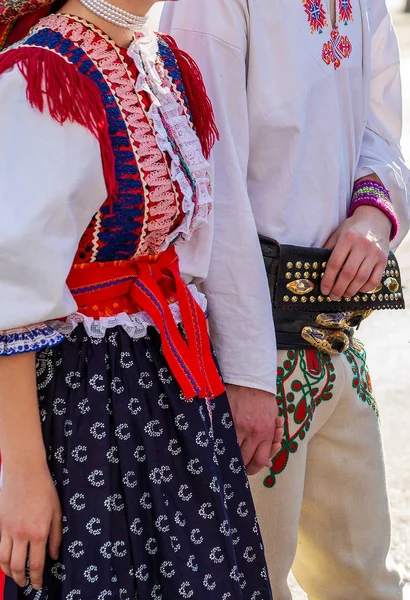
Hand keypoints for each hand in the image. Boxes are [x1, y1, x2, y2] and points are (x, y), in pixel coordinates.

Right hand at [0, 465, 61, 589]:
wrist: (25, 472)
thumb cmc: (44, 489)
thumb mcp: (57, 511)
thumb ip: (56, 536)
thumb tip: (54, 556)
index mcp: (39, 532)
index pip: (36, 564)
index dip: (37, 578)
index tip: (38, 585)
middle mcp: (22, 534)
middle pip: (17, 566)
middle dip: (22, 580)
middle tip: (26, 585)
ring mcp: (8, 530)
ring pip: (4, 561)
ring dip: (9, 573)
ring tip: (15, 578)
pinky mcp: (0, 524)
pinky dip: (1, 560)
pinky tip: (6, 563)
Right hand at [226, 385, 283, 475]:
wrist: (250, 379)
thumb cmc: (263, 399)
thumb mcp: (272, 420)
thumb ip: (270, 440)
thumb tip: (267, 463)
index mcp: (266, 432)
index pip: (260, 460)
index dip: (255, 468)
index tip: (250, 467)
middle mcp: (253, 432)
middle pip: (245, 460)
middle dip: (242, 466)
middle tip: (239, 464)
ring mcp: (238, 426)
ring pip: (232, 452)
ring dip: (230, 456)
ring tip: (229, 454)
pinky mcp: (225, 420)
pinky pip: (222, 439)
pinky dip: (221, 444)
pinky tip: (222, 443)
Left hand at [321, 205, 390, 299]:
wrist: (376, 220)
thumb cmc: (352, 229)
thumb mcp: (337, 234)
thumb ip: (328, 249)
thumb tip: (317, 268)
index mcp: (347, 238)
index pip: (335, 263)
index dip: (328, 279)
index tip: (324, 290)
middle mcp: (362, 245)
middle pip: (348, 273)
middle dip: (338, 288)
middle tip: (333, 296)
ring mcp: (375, 253)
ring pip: (361, 278)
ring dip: (351, 290)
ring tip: (344, 294)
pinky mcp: (384, 260)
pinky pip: (375, 279)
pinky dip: (366, 288)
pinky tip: (358, 290)